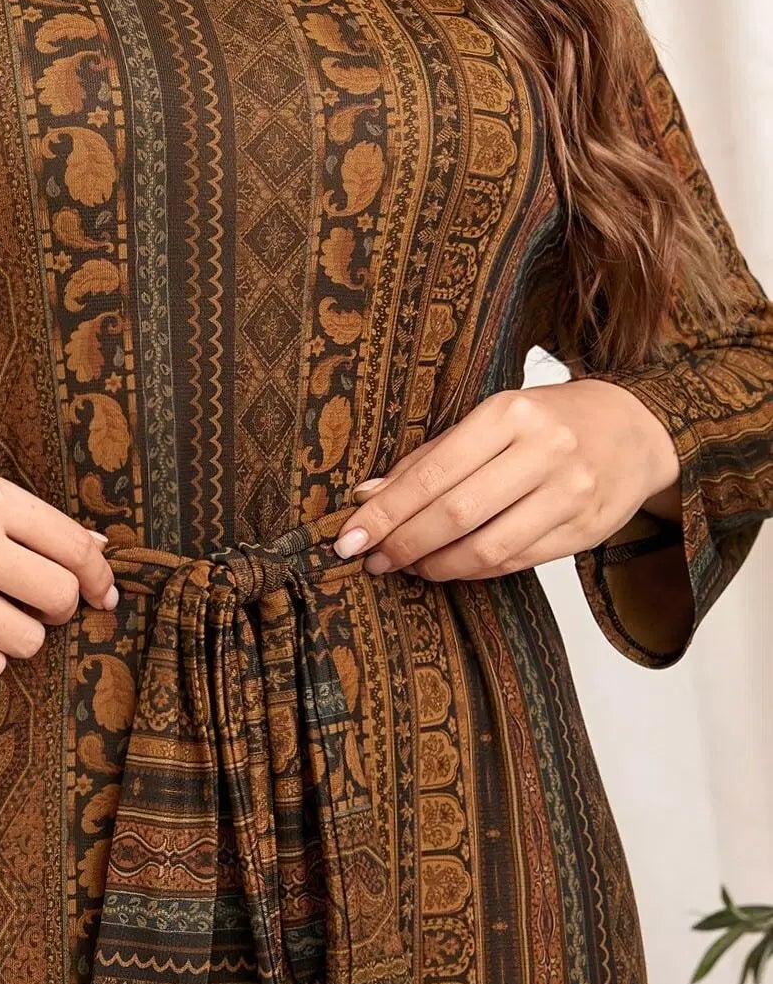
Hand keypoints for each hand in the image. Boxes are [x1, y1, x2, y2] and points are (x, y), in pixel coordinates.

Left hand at [331, 379, 681, 582]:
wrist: (633, 430)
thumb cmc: (547, 420)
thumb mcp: (490, 419)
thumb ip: (431, 456)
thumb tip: (368, 495)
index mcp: (510, 413)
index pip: (433, 474)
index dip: (386, 512)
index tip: (349, 536)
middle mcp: (544, 451)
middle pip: (455, 514)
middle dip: (403, 543)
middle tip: (371, 558)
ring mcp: (570, 494)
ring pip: (485, 548)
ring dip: (434, 565)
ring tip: (406, 565)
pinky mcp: (585, 530)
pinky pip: (515, 562)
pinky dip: (472, 570)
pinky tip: (448, 565)